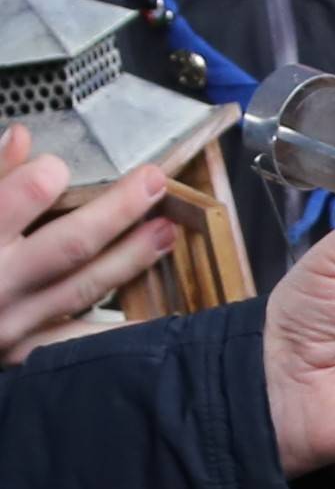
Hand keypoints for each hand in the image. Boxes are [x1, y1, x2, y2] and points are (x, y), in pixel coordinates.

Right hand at [0, 125, 175, 364]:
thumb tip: (21, 136)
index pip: (12, 200)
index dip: (42, 178)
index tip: (62, 165)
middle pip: (69, 245)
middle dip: (117, 212)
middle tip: (153, 183)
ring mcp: (13, 323)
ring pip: (85, 288)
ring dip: (132, 258)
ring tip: (165, 231)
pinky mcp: (25, 352)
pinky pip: (80, 341)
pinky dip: (122, 331)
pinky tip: (159, 317)